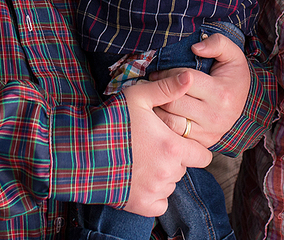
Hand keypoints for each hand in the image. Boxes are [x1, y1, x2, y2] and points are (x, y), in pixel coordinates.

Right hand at [122, 74, 212, 216]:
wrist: (81, 151)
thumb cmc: (110, 121)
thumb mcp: (138, 97)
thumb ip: (167, 89)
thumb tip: (189, 78)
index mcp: (173, 147)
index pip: (203, 156)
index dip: (194, 148)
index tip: (180, 141)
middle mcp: (168, 172)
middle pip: (184, 168)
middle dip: (174, 158)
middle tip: (153, 146)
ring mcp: (155, 191)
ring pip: (171, 184)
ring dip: (163, 175)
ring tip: (141, 160)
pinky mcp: (141, 206)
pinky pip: (159, 203)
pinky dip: (153, 194)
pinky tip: (139, 179)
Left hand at [149, 33, 249, 147]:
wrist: (244, 103)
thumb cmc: (233, 76)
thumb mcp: (233, 54)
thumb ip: (217, 43)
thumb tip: (195, 48)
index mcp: (222, 93)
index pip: (184, 81)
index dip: (168, 73)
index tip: (159, 71)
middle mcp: (216, 116)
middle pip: (174, 102)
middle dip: (158, 91)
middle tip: (151, 84)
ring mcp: (208, 133)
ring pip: (169, 121)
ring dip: (156, 108)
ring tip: (153, 98)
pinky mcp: (202, 143)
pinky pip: (174, 134)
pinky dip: (162, 124)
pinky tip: (160, 113)